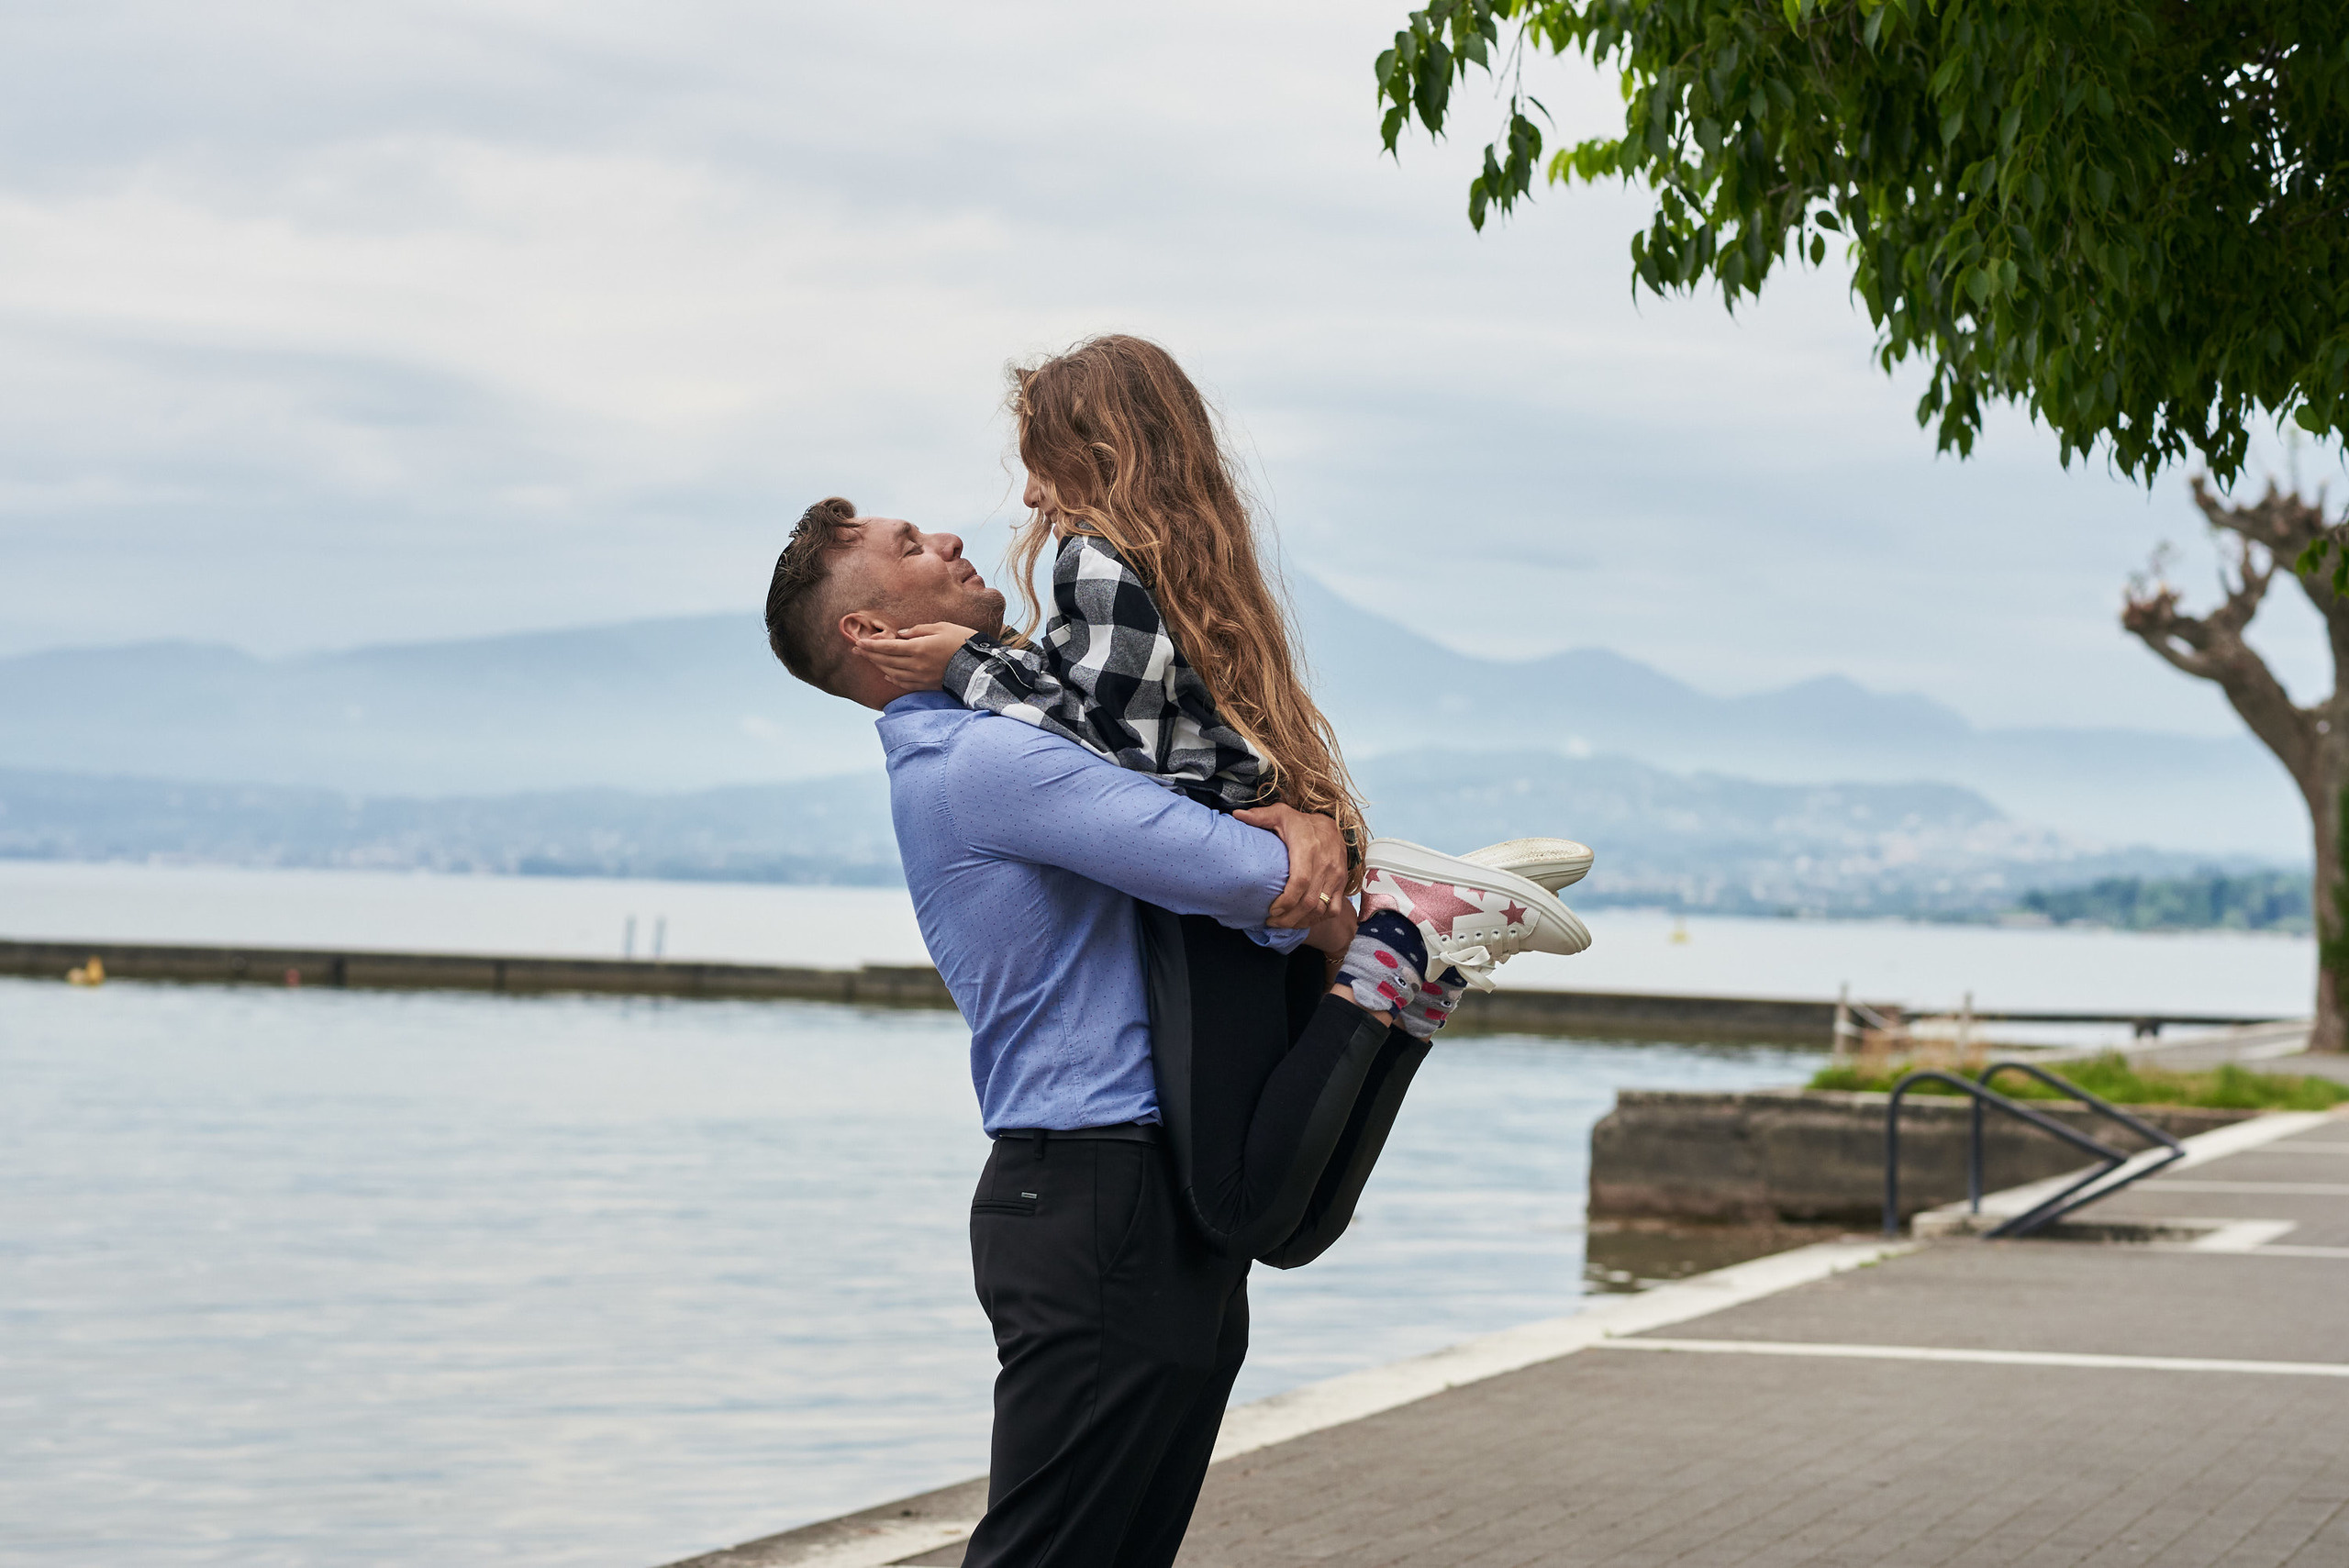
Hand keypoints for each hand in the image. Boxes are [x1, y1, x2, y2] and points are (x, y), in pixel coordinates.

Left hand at [853, 623, 978, 691]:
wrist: (980, 665)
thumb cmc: (962, 641)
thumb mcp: (941, 627)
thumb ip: (917, 630)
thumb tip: (899, 635)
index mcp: (918, 648)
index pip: (887, 647)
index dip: (871, 645)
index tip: (858, 642)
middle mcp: (916, 665)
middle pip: (886, 661)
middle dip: (869, 655)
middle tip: (856, 650)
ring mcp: (921, 678)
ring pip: (892, 672)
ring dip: (878, 666)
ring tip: (869, 660)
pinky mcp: (927, 686)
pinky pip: (904, 683)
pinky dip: (893, 678)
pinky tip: (887, 674)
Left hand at [1234, 803, 1348, 929]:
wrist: (1332, 826)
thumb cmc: (1301, 823)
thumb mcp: (1281, 815)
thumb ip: (1260, 816)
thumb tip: (1237, 815)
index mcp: (1308, 848)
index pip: (1300, 881)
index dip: (1286, 901)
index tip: (1271, 910)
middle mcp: (1325, 864)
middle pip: (1309, 902)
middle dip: (1289, 918)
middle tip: (1272, 922)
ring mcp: (1336, 876)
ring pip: (1321, 909)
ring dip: (1301, 922)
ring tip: (1283, 923)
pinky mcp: (1342, 884)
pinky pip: (1333, 909)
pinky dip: (1318, 919)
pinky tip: (1303, 920)